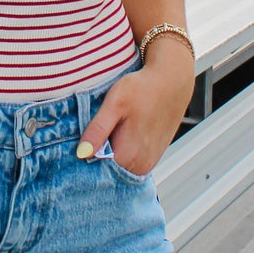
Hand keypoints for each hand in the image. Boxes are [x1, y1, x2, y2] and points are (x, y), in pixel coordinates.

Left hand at [75, 39, 196, 177]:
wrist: (172, 81)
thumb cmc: (143, 88)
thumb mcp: (114, 103)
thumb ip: (98, 130)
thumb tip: (81, 153)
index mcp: (128, 156)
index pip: (95, 171)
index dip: (85, 157)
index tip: (82, 142)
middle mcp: (140, 166)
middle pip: (107, 171)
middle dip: (97, 157)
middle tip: (96, 132)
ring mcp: (148, 164)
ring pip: (118, 167)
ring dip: (109, 154)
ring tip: (112, 130)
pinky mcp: (153, 158)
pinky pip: (129, 162)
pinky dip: (121, 152)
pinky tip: (122, 133)